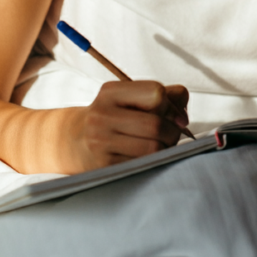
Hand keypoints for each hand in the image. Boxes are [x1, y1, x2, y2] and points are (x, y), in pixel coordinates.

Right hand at [67, 81, 189, 171]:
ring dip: (166, 148)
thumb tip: (182, 118)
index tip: (175, 117)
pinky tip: (147, 156)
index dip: (172, 106)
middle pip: (156, 124)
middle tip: (171, 135)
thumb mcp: (133, 98)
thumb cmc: (115, 117)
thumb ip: (168, 96)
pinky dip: (154, 161)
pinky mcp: (105, 165)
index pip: (156, 93)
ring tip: (160, 145)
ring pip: (153, 147)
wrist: (75, 141)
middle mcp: (102, 114)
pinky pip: (144, 164)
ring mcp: (100, 141)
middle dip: (172, 132)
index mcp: (111, 92)